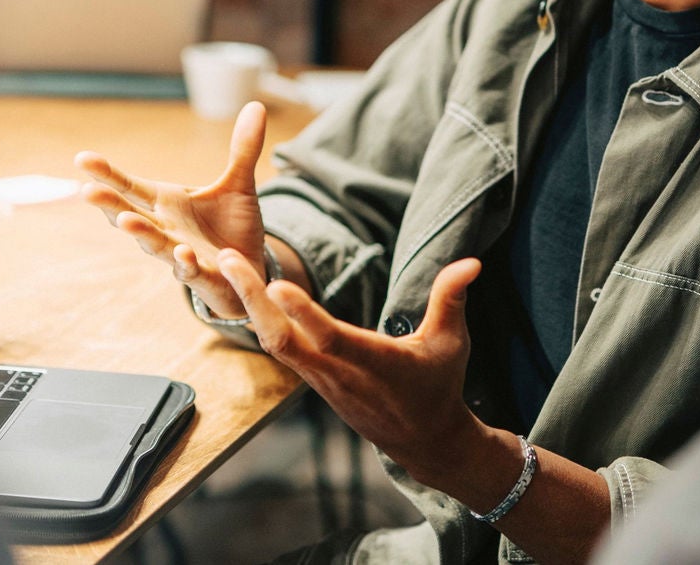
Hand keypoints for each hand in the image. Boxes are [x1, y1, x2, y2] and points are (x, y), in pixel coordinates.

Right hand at [76, 101, 269, 319]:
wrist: (251, 269)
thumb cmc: (233, 227)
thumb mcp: (240, 184)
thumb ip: (242, 149)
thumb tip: (255, 105)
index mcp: (166, 203)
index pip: (130, 187)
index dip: (107, 174)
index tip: (81, 158)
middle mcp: (165, 229)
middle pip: (131, 216)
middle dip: (109, 205)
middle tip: (86, 191)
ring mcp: (180, 255)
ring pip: (155, 245)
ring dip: (141, 234)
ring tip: (125, 221)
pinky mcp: (203, 277)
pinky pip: (191, 271)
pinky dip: (185, 263)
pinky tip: (183, 253)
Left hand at [218, 250, 494, 489]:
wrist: (425, 441)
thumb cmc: (439, 386)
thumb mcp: (452, 342)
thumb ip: (451, 299)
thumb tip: (472, 260)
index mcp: (372, 363)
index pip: (330, 337)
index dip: (303, 313)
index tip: (276, 283)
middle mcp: (337, 373)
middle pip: (283, 339)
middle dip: (252, 299)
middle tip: (227, 259)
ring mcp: (320, 379)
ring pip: (274, 344)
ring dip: (248, 306)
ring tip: (227, 265)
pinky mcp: (313, 379)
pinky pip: (278, 349)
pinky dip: (258, 321)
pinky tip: (243, 294)